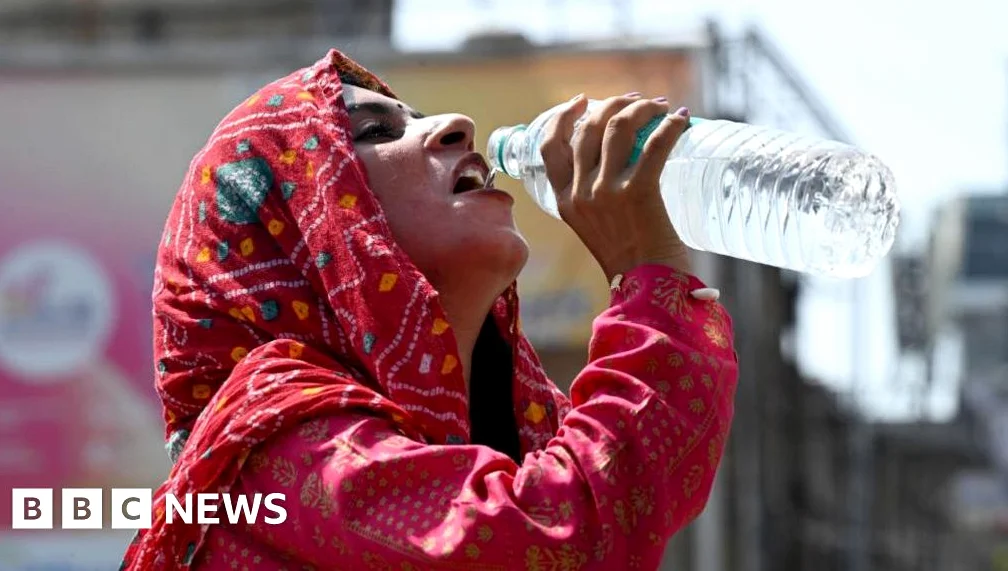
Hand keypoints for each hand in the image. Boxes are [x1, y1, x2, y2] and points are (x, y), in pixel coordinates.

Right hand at [539, 93, 692, 280]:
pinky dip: (669, 127)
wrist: (648, 292)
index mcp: (565, 201)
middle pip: (587, 128)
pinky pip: (653, 145)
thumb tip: (618, 160)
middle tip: (636, 102)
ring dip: (640, 109)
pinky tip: (680, 120)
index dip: (563, 116)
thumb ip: (595, 198)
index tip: (582, 101)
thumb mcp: (595, 227)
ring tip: (659, 107)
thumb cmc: (631, 263)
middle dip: (612, 104)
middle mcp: (580, 193)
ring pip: (617, 128)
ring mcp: (606, 192)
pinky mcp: (638, 193)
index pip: (549, 146)